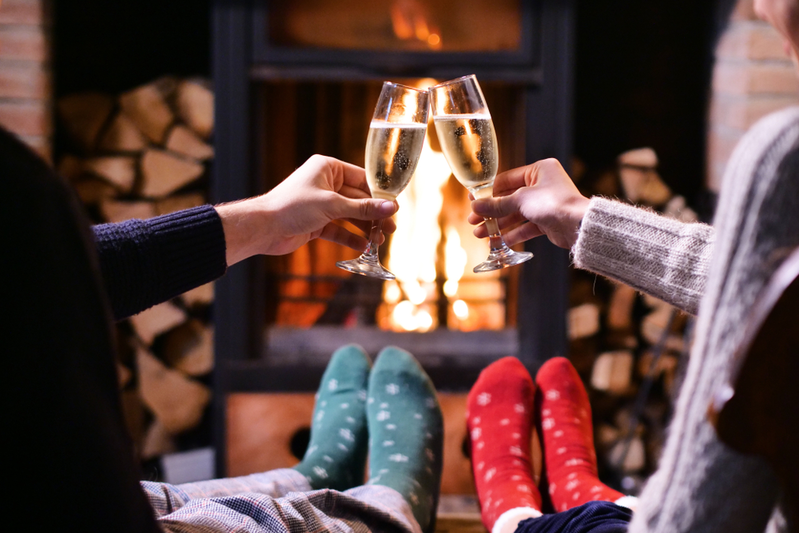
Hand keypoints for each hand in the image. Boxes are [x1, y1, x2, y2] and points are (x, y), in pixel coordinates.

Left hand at [216, 155, 397, 265]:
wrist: (264, 228)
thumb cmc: (293, 206)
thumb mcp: (333, 205)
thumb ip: (363, 208)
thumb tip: (391, 207)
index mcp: (328, 168)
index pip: (362, 178)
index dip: (379, 194)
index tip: (394, 207)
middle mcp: (325, 183)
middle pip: (358, 198)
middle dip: (373, 214)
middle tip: (390, 227)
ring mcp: (320, 204)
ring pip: (349, 215)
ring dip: (364, 228)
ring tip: (379, 240)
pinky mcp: (316, 222)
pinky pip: (338, 229)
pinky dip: (350, 237)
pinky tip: (363, 246)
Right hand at [468, 158, 589, 249]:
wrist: (577, 225)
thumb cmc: (553, 203)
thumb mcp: (520, 200)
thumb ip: (497, 204)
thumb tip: (475, 207)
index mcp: (538, 170)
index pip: (506, 180)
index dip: (488, 192)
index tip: (473, 202)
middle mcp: (542, 185)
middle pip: (509, 198)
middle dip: (491, 212)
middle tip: (474, 221)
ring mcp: (544, 203)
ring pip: (516, 214)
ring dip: (498, 225)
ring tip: (480, 235)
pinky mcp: (547, 220)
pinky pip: (525, 226)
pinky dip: (512, 234)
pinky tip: (497, 242)